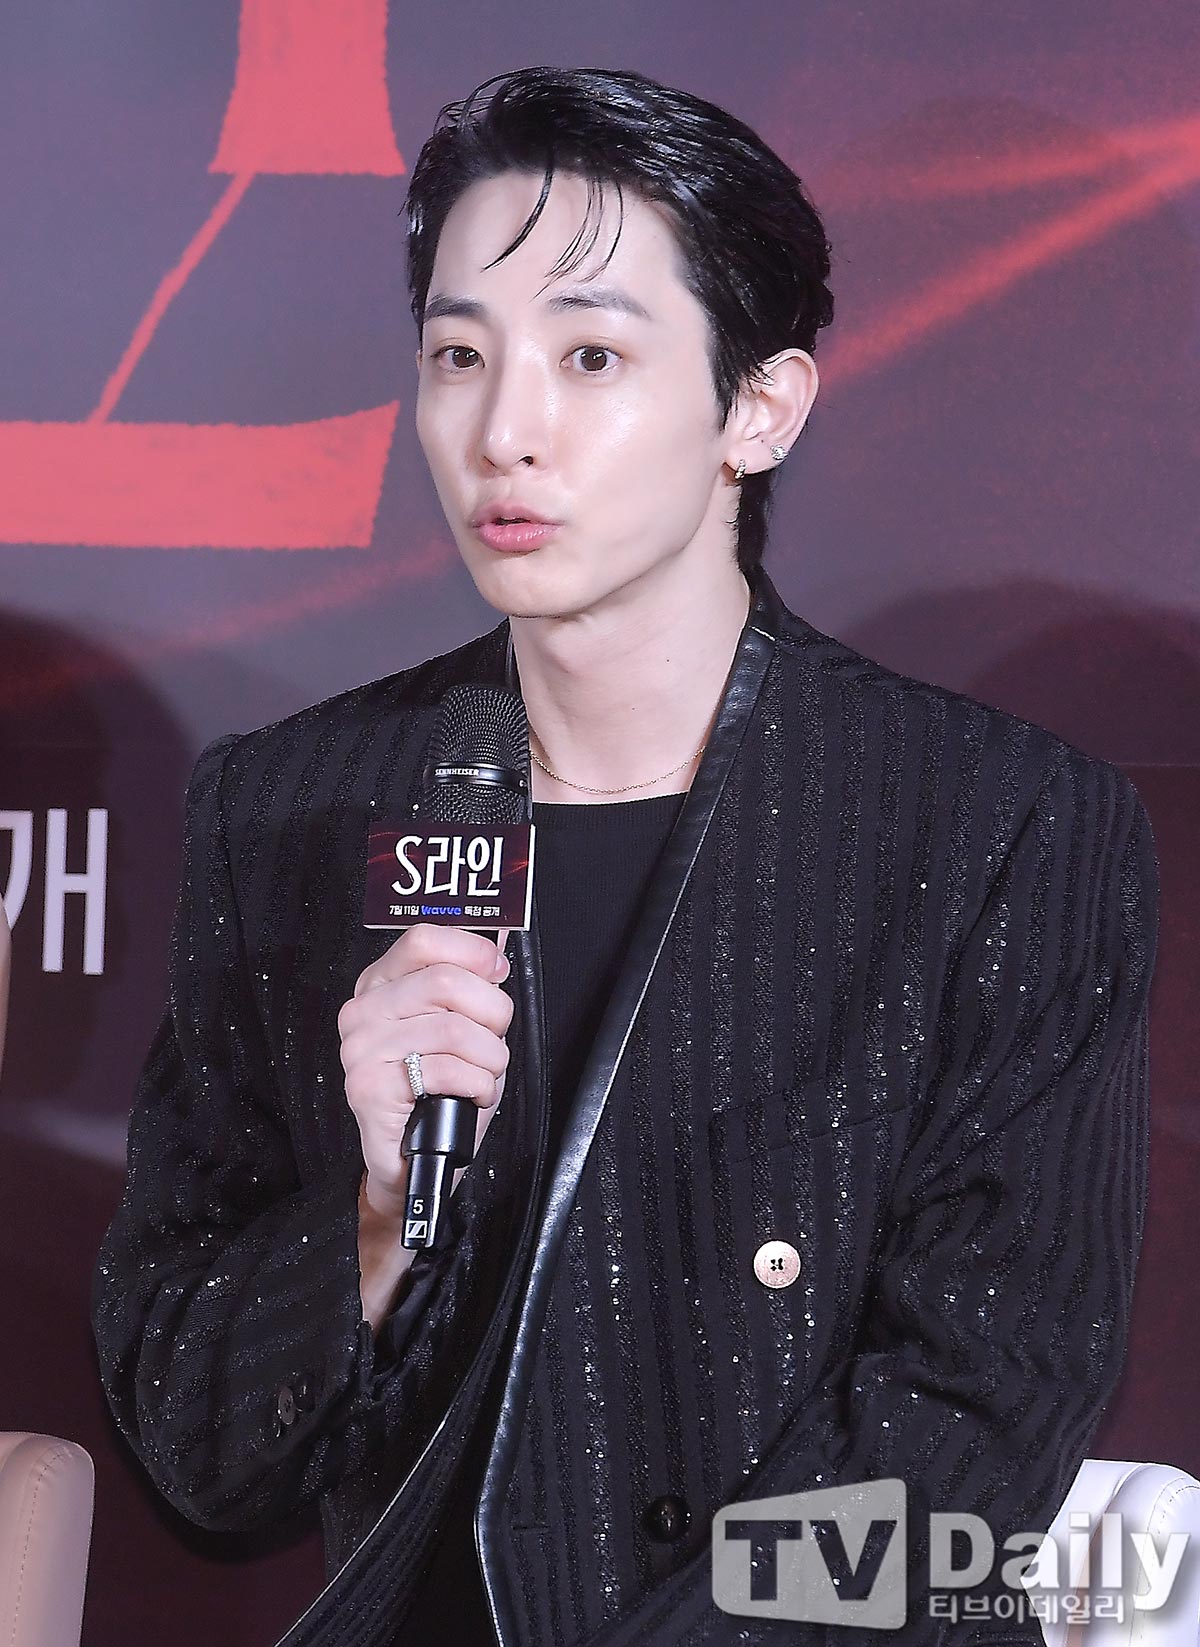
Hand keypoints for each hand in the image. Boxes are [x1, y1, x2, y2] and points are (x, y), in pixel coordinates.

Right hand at [338, 923, 512, 1223]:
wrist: (413, 1159)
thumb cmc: (441, 1090)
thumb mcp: (461, 1026)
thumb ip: (471, 983)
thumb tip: (497, 943)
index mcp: (382, 984)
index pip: (423, 939)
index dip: (471, 951)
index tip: (496, 972)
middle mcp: (364, 1011)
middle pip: (446, 981)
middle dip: (492, 1012)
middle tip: (495, 1038)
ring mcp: (361, 1049)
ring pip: (454, 1029)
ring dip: (489, 1057)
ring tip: (483, 1073)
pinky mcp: (369, 1088)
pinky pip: (447, 1071)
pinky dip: (477, 1085)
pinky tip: (472, 1093)